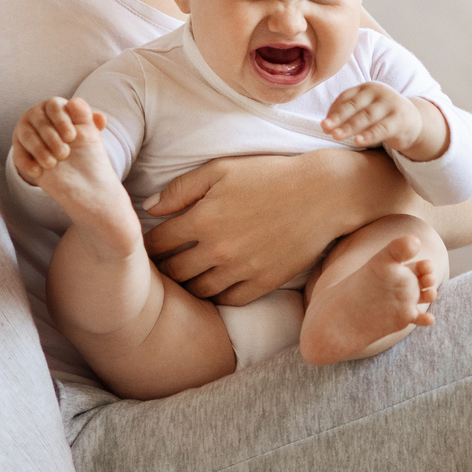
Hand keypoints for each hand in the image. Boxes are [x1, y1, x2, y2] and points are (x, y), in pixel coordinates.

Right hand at [12, 97, 102, 182]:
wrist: (69, 165)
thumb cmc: (79, 141)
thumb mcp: (87, 131)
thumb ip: (93, 124)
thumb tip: (101, 118)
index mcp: (54, 105)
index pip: (55, 106)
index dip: (62, 121)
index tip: (71, 137)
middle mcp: (37, 114)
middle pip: (40, 122)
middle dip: (52, 138)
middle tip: (64, 154)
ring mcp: (25, 130)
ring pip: (27, 136)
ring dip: (39, 150)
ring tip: (52, 164)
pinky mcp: (18, 148)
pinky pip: (18, 154)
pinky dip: (26, 164)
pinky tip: (38, 173)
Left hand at [141, 151, 392, 305]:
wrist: (323, 193)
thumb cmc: (270, 175)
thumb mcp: (221, 169)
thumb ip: (181, 188)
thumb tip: (150, 208)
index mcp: (202, 219)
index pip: (158, 243)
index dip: (148, 246)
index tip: (147, 246)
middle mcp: (218, 250)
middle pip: (174, 272)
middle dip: (162, 269)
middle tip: (159, 266)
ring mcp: (241, 270)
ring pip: (198, 291)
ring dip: (186, 286)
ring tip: (183, 277)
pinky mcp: (263, 283)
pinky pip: (228, 301)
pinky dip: (216, 297)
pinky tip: (212, 286)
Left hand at [324, 84, 447, 160]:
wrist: (413, 122)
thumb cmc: (381, 116)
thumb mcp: (365, 110)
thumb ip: (347, 114)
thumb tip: (325, 125)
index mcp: (366, 88)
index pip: (346, 98)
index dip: (333, 111)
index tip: (324, 125)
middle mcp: (378, 92)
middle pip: (354, 106)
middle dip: (338, 118)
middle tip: (325, 129)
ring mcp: (390, 104)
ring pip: (366, 116)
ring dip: (350, 127)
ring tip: (337, 136)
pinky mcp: (400, 119)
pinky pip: (382, 128)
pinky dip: (369, 135)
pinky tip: (358, 141)